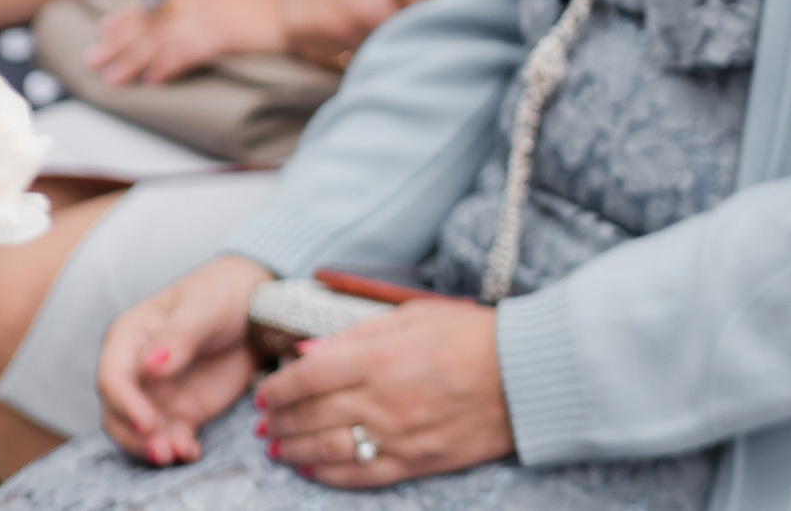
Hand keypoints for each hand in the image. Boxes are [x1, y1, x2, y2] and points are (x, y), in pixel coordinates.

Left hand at [85, 0, 284, 84]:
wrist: (320, 6)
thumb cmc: (295, 7)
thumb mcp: (257, 0)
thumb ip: (231, 7)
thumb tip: (212, 24)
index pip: (162, 2)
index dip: (131, 16)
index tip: (105, 27)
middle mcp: (210, 0)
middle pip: (153, 20)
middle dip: (119, 41)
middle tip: (92, 59)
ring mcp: (219, 15)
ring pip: (163, 38)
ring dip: (134, 59)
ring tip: (111, 77)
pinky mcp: (230, 34)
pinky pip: (189, 51)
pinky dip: (168, 65)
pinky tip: (152, 80)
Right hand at [97, 254, 272, 465]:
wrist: (257, 306)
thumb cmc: (222, 294)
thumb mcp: (204, 306)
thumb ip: (178, 335)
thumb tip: (149, 366)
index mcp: (128, 338)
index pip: (113, 377)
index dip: (124, 403)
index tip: (146, 423)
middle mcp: (135, 370)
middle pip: (119, 412)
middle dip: (136, 436)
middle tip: (162, 450)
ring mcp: (156, 394)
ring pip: (141, 431)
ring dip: (155, 447)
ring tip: (178, 454)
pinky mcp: (182, 409)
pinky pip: (172, 435)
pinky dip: (179, 446)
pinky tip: (192, 452)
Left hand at [254, 299, 509, 486]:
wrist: (527, 374)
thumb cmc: (475, 335)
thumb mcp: (417, 315)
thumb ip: (360, 334)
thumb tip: (310, 351)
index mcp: (379, 358)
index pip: (307, 376)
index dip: (277, 388)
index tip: (264, 392)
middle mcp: (380, 400)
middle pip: (310, 415)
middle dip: (278, 420)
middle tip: (263, 421)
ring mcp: (396, 435)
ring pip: (325, 449)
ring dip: (292, 449)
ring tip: (276, 446)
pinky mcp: (414, 461)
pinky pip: (358, 475)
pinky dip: (326, 474)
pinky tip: (308, 468)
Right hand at [279, 0, 426, 67]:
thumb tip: (428, 20)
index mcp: (369, 11)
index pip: (398, 41)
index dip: (403, 27)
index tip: (399, 8)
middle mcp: (336, 27)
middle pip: (371, 51)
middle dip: (380, 36)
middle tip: (378, 6)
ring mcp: (309, 32)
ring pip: (345, 55)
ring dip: (354, 40)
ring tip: (355, 8)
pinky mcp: (292, 33)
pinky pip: (320, 52)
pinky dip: (330, 40)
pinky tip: (335, 13)